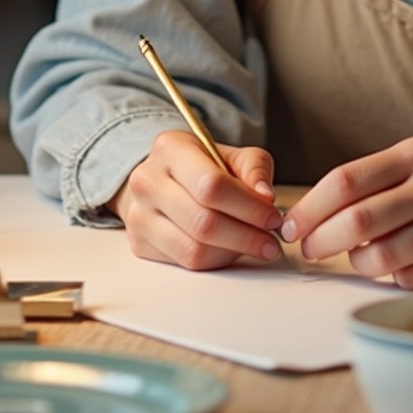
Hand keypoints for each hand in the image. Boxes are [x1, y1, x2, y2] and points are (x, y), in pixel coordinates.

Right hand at [109, 130, 283, 269]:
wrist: (161, 179)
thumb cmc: (202, 167)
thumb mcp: (231, 154)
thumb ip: (254, 168)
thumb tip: (265, 197)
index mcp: (169, 148)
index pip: (212, 185)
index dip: (248, 206)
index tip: (273, 216)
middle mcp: (147, 181)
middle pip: (203, 222)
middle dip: (246, 235)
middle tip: (271, 240)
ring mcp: (138, 215)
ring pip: (194, 249)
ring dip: (234, 252)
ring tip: (257, 246)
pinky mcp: (140, 244)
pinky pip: (185, 263)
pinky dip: (216, 261)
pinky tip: (231, 249)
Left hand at [280, 141, 412, 287]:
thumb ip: (370, 181)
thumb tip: (308, 214)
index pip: (346, 180)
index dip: (310, 207)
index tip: (290, 224)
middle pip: (357, 222)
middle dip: (320, 240)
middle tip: (307, 249)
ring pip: (379, 257)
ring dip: (355, 263)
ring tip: (356, 257)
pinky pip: (406, 278)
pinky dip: (390, 275)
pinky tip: (395, 263)